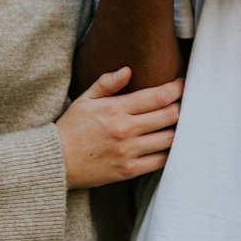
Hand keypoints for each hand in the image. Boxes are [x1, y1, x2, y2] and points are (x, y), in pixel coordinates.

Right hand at [56, 68, 182, 187]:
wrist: (55, 161)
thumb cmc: (71, 127)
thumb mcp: (85, 99)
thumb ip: (107, 83)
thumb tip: (128, 70)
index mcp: (116, 109)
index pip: (158, 97)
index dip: (176, 89)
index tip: (182, 84)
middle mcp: (125, 130)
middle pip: (169, 116)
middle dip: (181, 107)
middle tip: (184, 102)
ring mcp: (128, 152)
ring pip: (169, 139)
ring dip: (178, 129)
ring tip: (178, 123)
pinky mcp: (129, 170)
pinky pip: (160, 161)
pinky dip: (168, 151)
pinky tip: (167, 143)